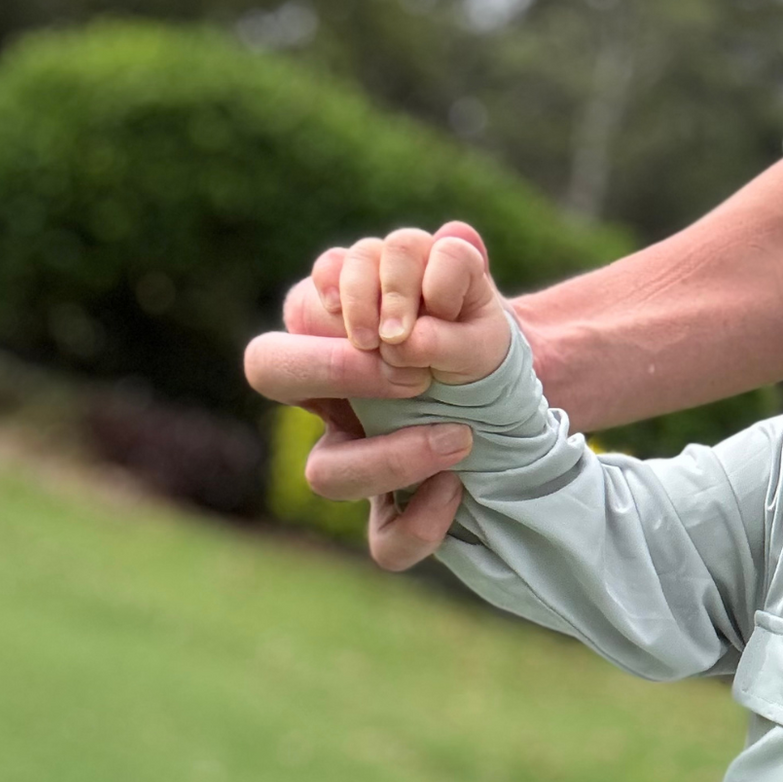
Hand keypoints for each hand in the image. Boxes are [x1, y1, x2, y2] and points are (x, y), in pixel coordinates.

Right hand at [245, 221, 488, 570]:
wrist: (515, 399)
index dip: (338, 325)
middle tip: (410, 377)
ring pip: (325, 476)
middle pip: (267, 374)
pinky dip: (422, 520)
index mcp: (333, 340)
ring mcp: (355, 461)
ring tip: (461, 437)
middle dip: (333, 372)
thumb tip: (457, 239)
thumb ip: (457, 265)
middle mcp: (327, 403)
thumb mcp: (473, 294)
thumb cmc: (477, 337)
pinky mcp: (393, 516)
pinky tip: (458, 488)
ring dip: (393, 455)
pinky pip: (384, 542)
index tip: (403, 332)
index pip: (291, 321)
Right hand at [319, 223, 511, 386]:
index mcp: (460, 265)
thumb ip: (441, 345)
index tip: (442, 318)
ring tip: (367, 343)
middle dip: (397, 294)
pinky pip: (329, 268)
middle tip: (394, 339)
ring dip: (360, 299)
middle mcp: (418, 255)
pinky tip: (334, 310)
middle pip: (401, 248)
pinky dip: (329, 285)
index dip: (443, 284)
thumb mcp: (467, 358)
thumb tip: (396, 342)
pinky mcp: (344, 282)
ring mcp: (379, 265)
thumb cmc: (463, 361)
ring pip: (360, 257)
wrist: (435, 380)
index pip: (452, 252)